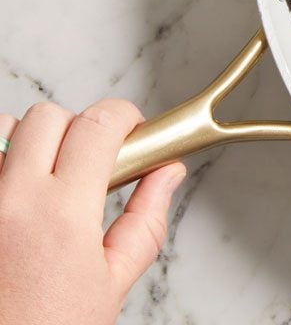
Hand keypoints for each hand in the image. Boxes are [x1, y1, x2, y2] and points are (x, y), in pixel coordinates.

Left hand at [0, 100, 185, 324]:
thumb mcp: (113, 282)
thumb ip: (145, 219)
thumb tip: (166, 175)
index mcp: (63, 214)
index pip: (98, 124)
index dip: (123, 117)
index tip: (130, 129)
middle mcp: (12, 200)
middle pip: (48, 117)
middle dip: (78, 128)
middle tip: (90, 158)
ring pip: (4, 131)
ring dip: (28, 142)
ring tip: (43, 176)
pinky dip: (2, 164)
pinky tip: (15, 195)